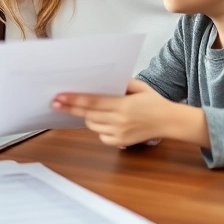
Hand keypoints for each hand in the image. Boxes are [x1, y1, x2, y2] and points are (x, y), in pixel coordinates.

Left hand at [53, 80, 170, 147]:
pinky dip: (98, 128)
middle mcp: (120, 120)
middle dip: (70, 108)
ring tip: (85, 109)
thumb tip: (99, 81)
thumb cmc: (153, 102)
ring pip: (92, 125)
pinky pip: (100, 135)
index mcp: (123, 105)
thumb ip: (120, 83)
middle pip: (88, 115)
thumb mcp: (138, 86)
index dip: (74, 100)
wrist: (169, 122)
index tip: (59, 97)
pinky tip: (104, 121)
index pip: (93, 102)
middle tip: (54, 103)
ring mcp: (119, 133)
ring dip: (86, 117)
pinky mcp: (120, 142)